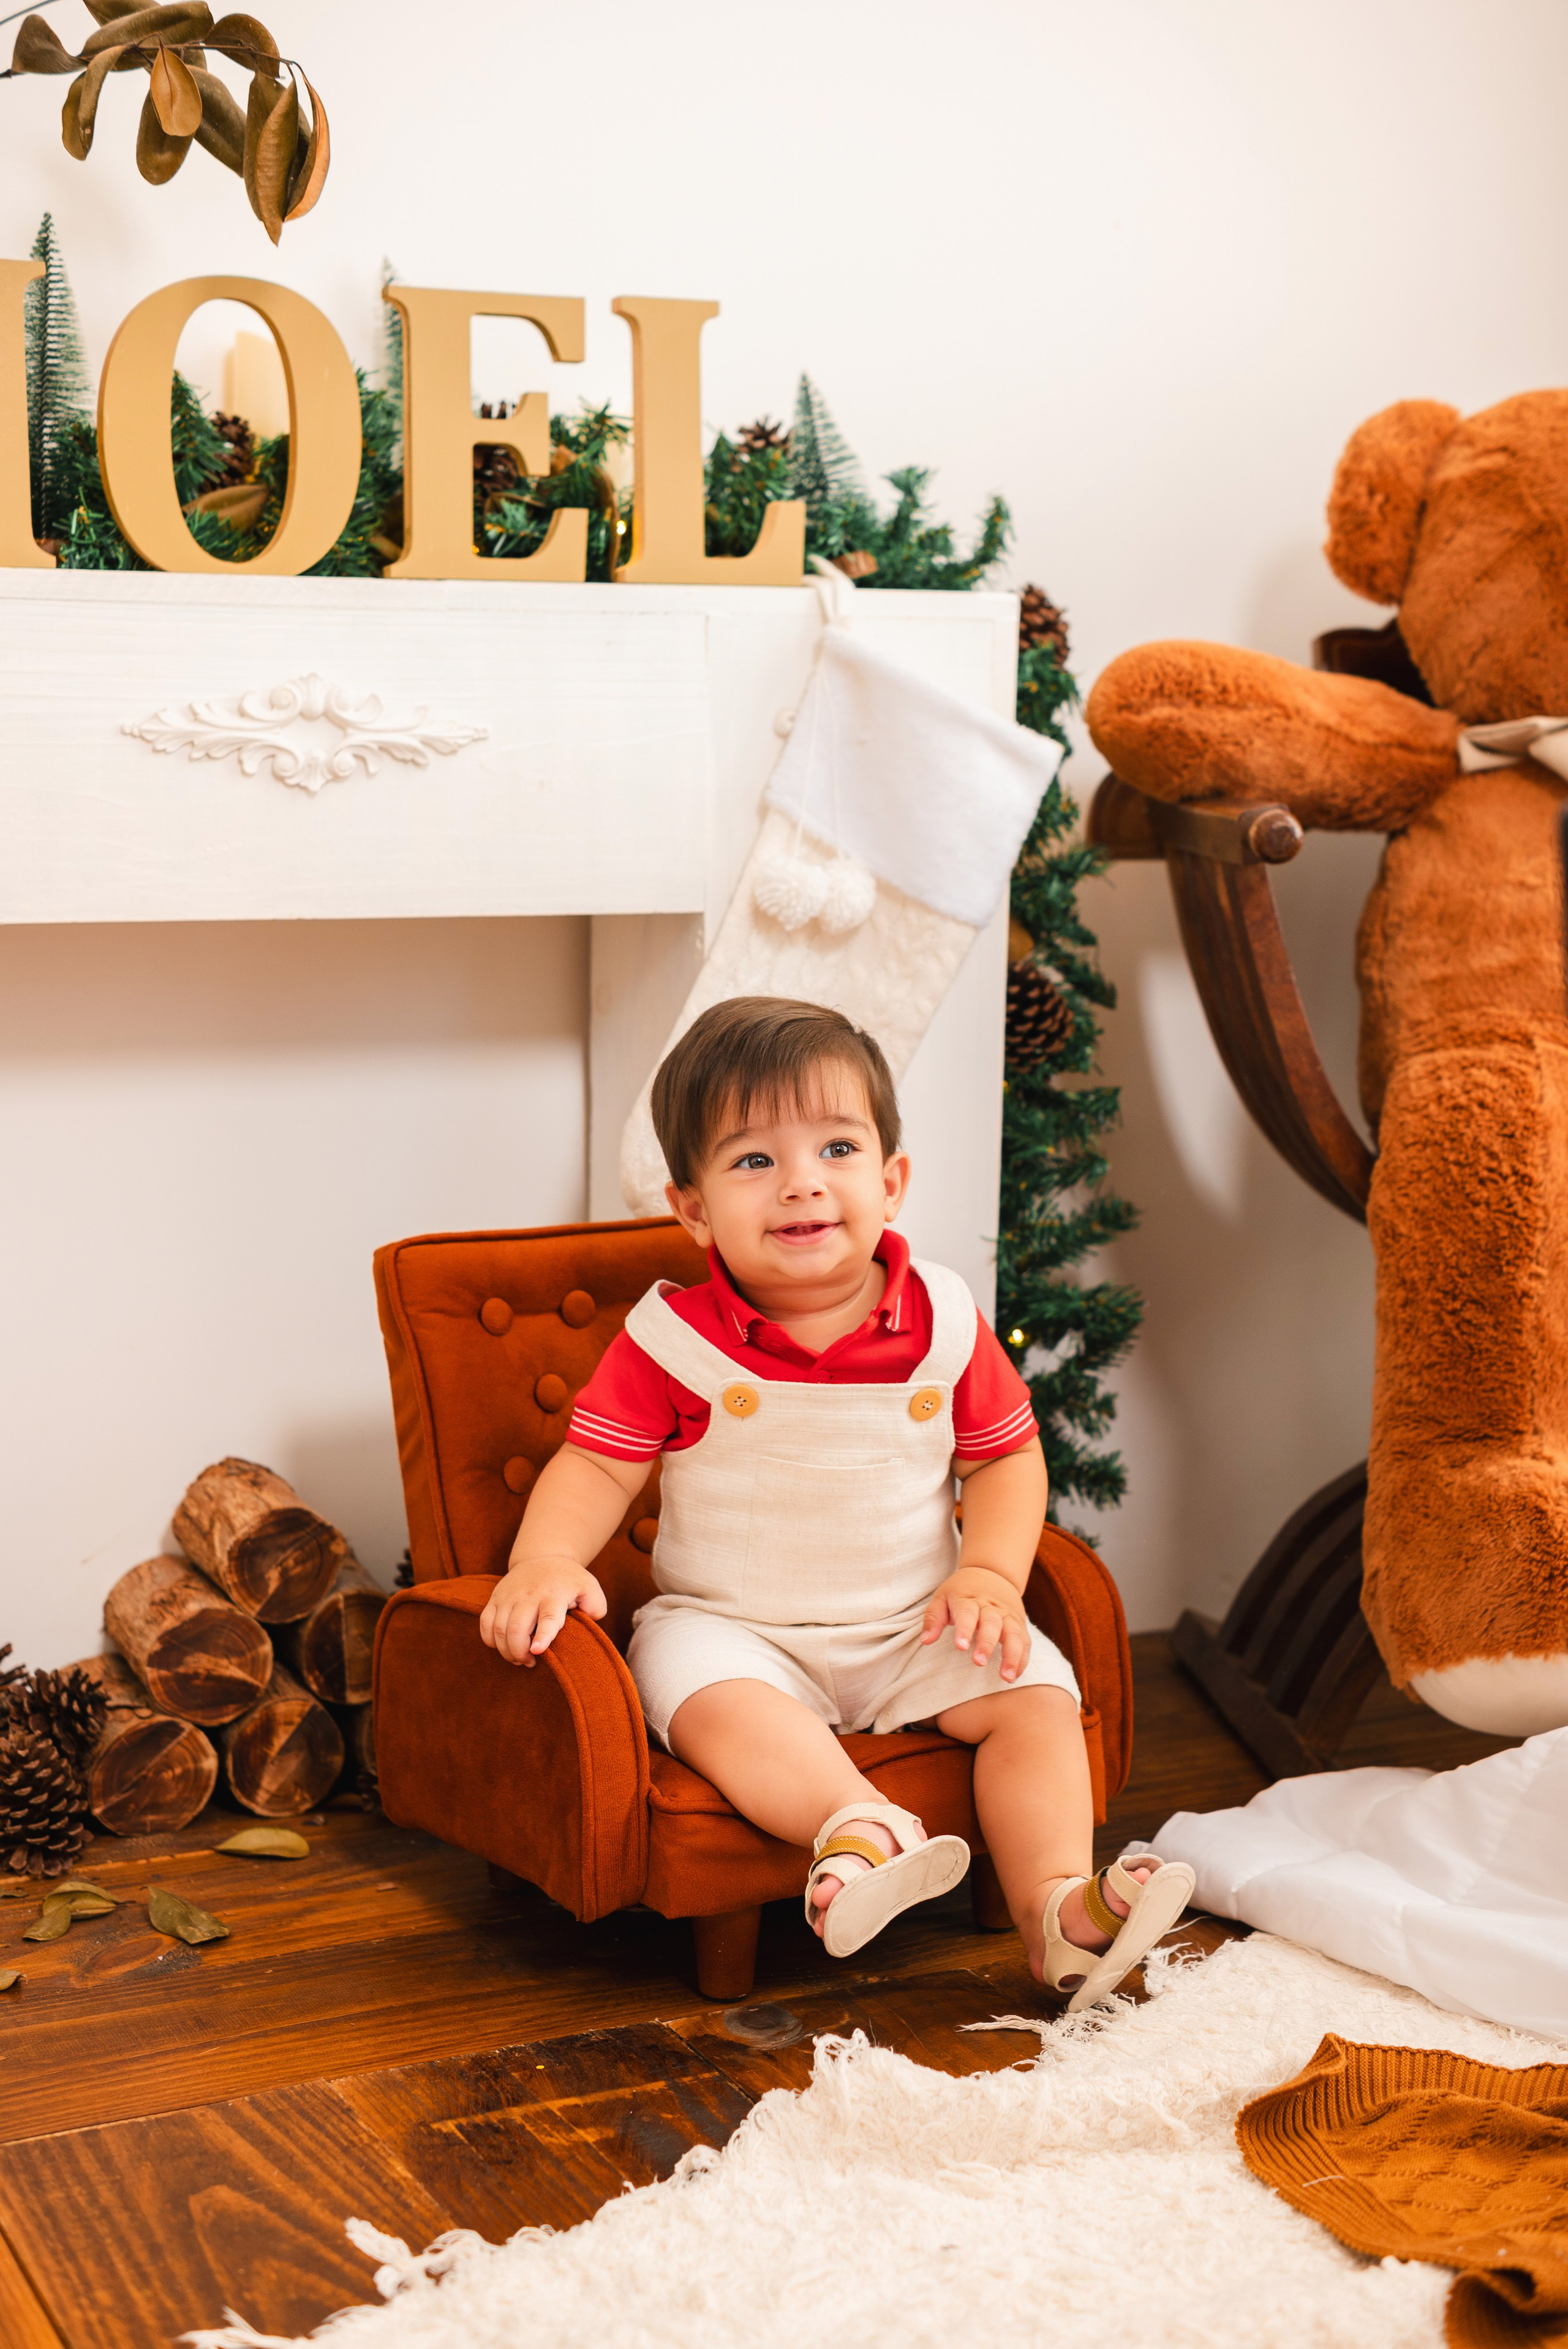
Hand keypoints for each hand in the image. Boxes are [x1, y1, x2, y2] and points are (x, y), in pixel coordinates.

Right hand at [479, 1556, 606, 1666]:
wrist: (542, 1557)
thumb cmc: (568, 1580)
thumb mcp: (589, 1587)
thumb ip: (595, 1606)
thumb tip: (590, 1619)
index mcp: (554, 1595)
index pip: (548, 1617)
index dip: (542, 1636)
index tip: (537, 1650)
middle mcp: (529, 1595)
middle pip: (517, 1628)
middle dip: (520, 1653)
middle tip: (530, 1662)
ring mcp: (509, 1596)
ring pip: (499, 1629)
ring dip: (506, 1651)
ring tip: (519, 1658)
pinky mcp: (495, 1598)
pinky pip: (485, 1623)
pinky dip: (490, 1640)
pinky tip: (502, 1645)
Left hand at [920, 1566, 1030, 1680]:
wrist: (992, 1572)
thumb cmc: (962, 1591)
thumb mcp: (942, 1597)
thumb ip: (933, 1618)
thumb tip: (925, 1641)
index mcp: (969, 1600)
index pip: (967, 1613)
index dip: (964, 1629)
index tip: (960, 1646)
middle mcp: (991, 1607)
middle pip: (991, 1624)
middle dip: (986, 1643)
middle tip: (979, 1662)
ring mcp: (1007, 1616)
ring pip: (1014, 1634)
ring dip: (1011, 1655)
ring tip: (1006, 1676)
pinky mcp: (1019, 1624)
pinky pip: (1024, 1642)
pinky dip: (1022, 1659)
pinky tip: (1015, 1676)